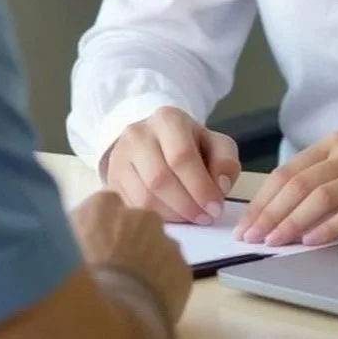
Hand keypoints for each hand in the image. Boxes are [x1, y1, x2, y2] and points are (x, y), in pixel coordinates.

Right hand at [71, 189, 191, 322]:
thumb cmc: (72, 289)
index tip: (92, 252)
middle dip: (126, 243)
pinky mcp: (183, 270)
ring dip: (147, 264)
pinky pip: (171, 274)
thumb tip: (71, 241)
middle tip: (113, 273)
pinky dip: (163, 286)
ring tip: (131, 294)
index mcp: (103, 206)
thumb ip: (68, 239)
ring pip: (156, 249)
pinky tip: (148, 306)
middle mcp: (138, 215)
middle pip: (133, 226)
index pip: (102, 209)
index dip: (97, 233)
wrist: (110, 325)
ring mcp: (165, 242)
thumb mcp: (55, 256)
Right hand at [105, 106, 240, 224]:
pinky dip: (154, 220)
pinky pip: (132, 208)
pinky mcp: (112, 180)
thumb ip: (225, 162)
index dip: (200, 187)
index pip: (182, 156)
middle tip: (204, 218)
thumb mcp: (216, 145)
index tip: (215, 208)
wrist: (155, 141)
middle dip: (187, 205)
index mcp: (167, 119)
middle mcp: (138, 134)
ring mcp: (120, 157)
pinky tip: (171, 219)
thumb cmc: (190, 145)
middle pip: (160, 179)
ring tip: (189, 219)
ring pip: (143, 197)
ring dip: (172, 216)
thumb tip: (220, 187)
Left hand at [234, 133, 337, 247]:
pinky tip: (313, 241)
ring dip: (293, 221)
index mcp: (335, 143)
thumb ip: (322, 183)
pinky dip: (329, 227)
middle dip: (270, 213)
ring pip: (321, 195)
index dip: (263, 199)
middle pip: (299, 183)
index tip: (245, 225)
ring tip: (275, 242)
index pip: (287, 172)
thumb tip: (277, 214)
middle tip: (252, 238)